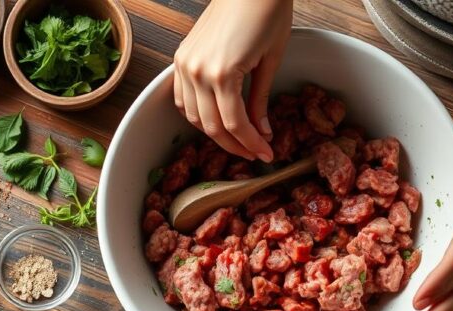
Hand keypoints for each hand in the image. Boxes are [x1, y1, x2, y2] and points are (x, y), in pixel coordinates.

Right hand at [173, 0, 292, 162]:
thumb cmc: (266, 13)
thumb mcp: (271, 61)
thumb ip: (260, 100)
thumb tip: (261, 131)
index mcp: (223, 73)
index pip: (235, 124)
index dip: (250, 144)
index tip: (265, 154)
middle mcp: (198, 71)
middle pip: (212, 126)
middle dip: (234, 145)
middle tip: (253, 153)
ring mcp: (185, 64)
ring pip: (194, 116)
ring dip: (214, 133)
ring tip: (236, 139)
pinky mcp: (181, 57)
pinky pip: (182, 98)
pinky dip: (196, 114)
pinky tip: (213, 119)